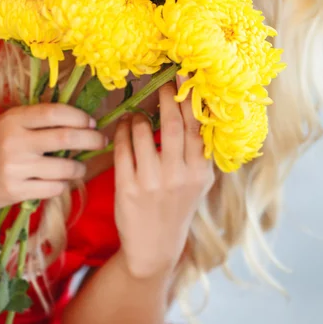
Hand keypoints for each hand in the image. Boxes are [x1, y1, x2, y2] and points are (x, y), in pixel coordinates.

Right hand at [0, 104, 105, 207]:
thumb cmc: (1, 144)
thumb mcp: (14, 123)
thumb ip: (41, 119)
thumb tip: (84, 119)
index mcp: (15, 120)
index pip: (54, 113)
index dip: (78, 116)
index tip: (91, 122)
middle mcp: (15, 142)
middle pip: (65, 138)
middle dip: (91, 139)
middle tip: (101, 140)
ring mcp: (15, 168)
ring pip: (64, 167)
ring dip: (80, 167)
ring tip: (80, 167)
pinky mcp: (16, 190)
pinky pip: (54, 188)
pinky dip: (64, 184)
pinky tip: (62, 181)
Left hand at [113, 78, 213, 279]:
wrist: (155, 246)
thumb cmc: (178, 206)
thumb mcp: (199, 182)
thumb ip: (200, 151)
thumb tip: (199, 110)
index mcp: (200, 172)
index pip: (196, 127)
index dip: (190, 99)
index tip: (184, 77)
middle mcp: (179, 176)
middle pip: (172, 125)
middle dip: (166, 98)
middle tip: (162, 83)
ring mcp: (152, 182)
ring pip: (143, 134)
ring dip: (138, 117)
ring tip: (136, 113)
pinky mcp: (128, 188)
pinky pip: (123, 150)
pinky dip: (122, 132)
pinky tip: (123, 126)